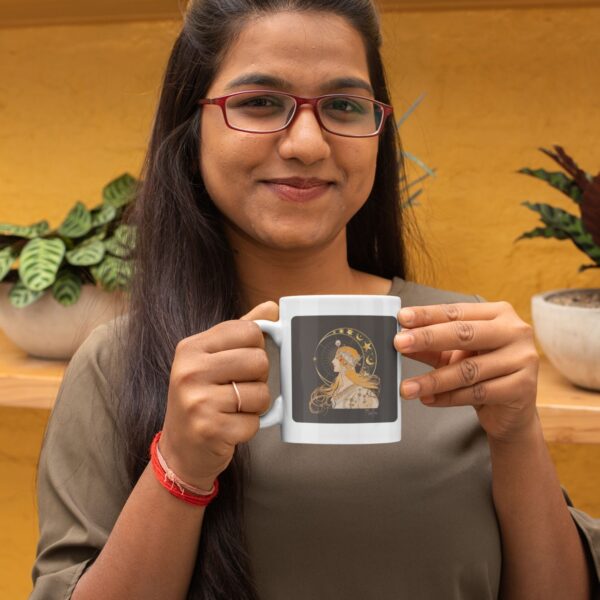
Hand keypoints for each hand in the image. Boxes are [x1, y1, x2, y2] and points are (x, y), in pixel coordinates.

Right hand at [159, 301, 278, 489]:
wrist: (180, 450)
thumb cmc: (202, 398)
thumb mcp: (213, 359)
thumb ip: (241, 331)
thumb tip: (272, 308)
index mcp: (191, 347)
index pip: (249, 330)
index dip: (257, 347)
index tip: (242, 362)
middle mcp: (189, 371)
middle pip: (259, 361)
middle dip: (259, 379)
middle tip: (239, 389)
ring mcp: (197, 401)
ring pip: (261, 393)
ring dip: (256, 406)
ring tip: (234, 409)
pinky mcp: (209, 429)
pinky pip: (254, 422)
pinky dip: (249, 427)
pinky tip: (229, 427)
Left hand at [394, 301, 539, 442]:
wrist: (511, 411)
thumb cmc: (482, 373)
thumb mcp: (454, 355)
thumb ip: (431, 346)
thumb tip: (401, 337)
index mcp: (498, 314)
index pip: (457, 312)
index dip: (427, 315)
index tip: (401, 318)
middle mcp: (515, 331)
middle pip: (464, 333)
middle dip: (427, 338)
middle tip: (399, 343)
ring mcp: (523, 359)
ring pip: (468, 369)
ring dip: (432, 379)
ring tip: (407, 387)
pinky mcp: (523, 387)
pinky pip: (477, 392)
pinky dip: (448, 397)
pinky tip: (427, 399)